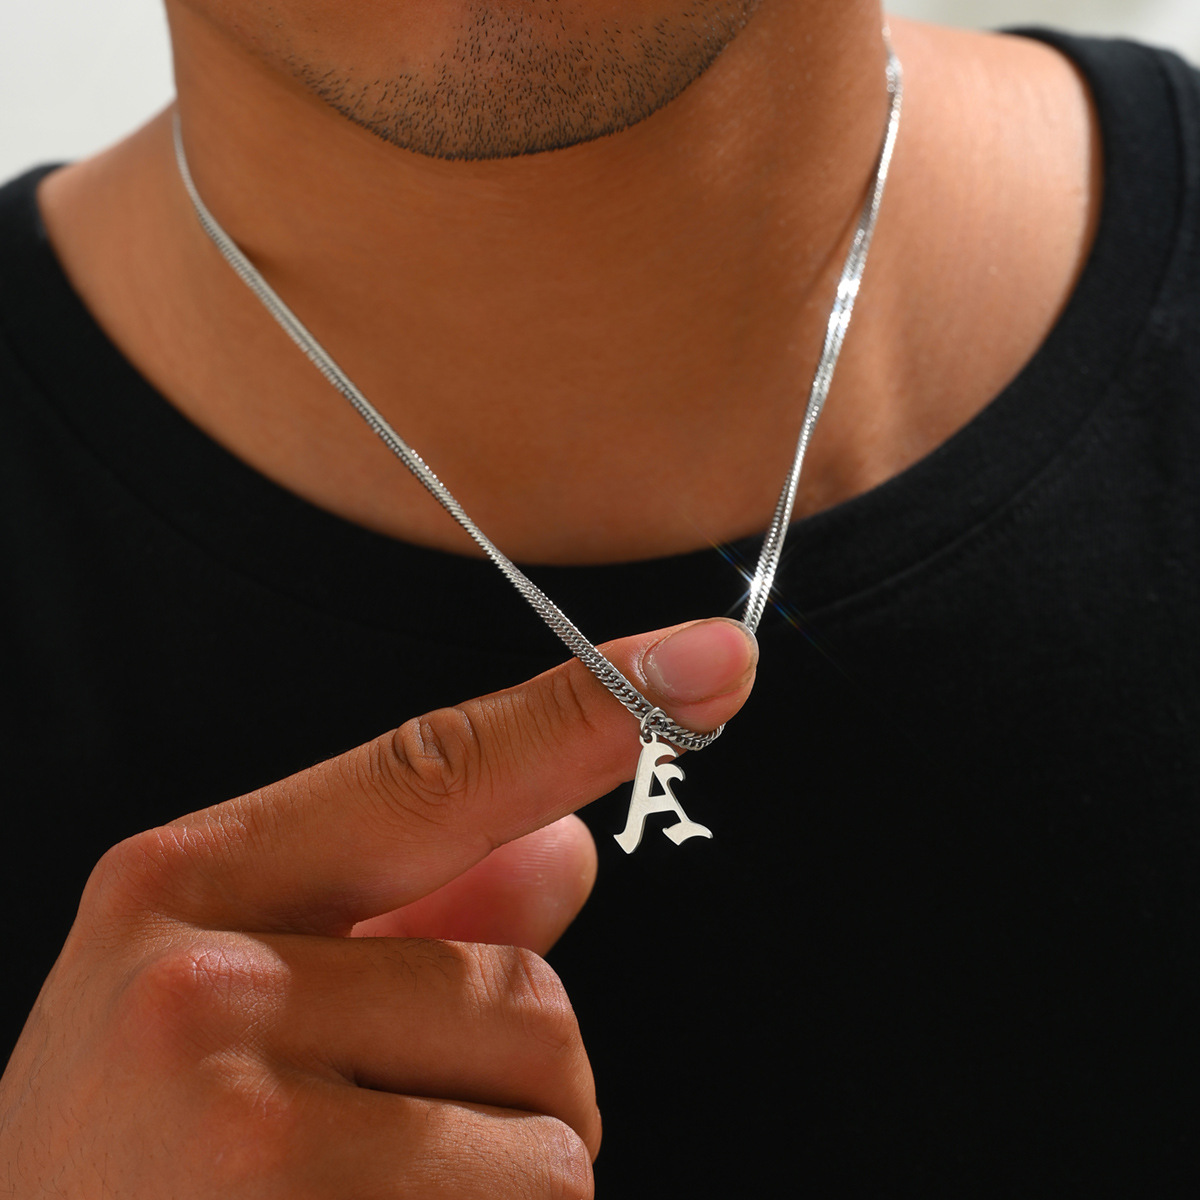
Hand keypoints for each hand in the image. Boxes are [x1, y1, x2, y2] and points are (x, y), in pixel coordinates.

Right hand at [0, 618, 755, 1197]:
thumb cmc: (132, 1163)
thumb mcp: (230, 1007)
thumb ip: (411, 911)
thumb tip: (564, 845)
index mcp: (187, 888)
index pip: (432, 771)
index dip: (584, 712)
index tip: (714, 659)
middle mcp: (204, 989)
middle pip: (534, 995)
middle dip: (507, 1088)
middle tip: (373, 1144)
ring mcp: (246, 1132)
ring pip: (552, 1136)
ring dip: (501, 1188)